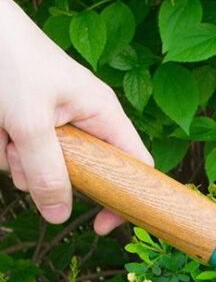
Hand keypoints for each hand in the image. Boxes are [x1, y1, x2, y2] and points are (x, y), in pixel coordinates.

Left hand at [0, 0, 152, 234]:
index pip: (135, 168)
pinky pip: (18, 153)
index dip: (125, 199)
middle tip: (19, 149)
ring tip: (1, 126)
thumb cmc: (8, 56)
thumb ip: (46, 172)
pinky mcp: (26, 119)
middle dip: (43, 171)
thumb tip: (60, 218)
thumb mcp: (29, 122)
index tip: (100, 225)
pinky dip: (1, 145)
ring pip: (41, 166)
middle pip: (78, 173)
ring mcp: (53, 121)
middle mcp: (84, 120)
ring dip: (13, 157)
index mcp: (104, 114)